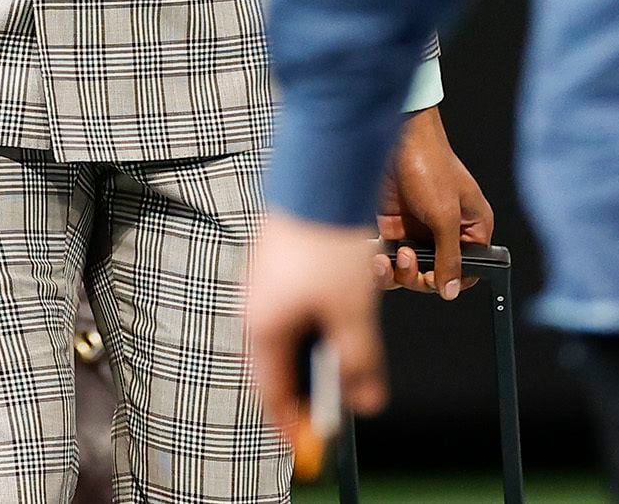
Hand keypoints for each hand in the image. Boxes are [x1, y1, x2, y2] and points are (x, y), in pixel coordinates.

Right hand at [244, 210, 389, 456]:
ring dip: (314, 351)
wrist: (320, 175)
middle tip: (335, 402)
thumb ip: (358, 361)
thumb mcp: (353, 312)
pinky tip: (339, 314)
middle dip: (307, 386)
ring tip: (346, 355)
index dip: (292, 422)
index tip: (312, 443)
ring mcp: (261, 282)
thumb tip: (365, 401)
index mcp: (262, 328)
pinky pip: (289, 306)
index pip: (272, 393)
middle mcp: (253, 306)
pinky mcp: (275, 261)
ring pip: (286, 333)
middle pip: (277, 364)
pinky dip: (312, 321)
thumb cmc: (329, 241)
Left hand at [375, 106, 493, 299]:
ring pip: (408, 271)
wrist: (395, 136)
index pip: (468, 270)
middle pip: (435, 275)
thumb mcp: (445, 215)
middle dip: (418, 275)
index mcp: (471, 227)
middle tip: (407, 257)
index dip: (450, 281)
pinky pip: (387, 258)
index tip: (433, 280)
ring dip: (396, 272)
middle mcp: (445, 232)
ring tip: (387, 258)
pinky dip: (378, 263)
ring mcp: (417, 230)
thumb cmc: (429, 164)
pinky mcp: (392, 226)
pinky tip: (373, 255)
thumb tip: (451, 291)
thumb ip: (449, 257)